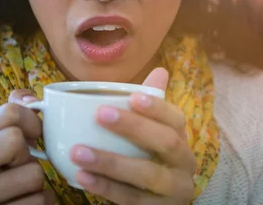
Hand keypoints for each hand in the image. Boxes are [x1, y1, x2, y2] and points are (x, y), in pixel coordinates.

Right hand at [0, 96, 54, 204]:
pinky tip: (23, 203)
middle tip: (18, 168)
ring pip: (33, 174)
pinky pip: (39, 202)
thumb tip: (30, 98)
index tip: (33, 135)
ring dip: (36, 184)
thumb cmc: (0, 174)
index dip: (33, 122)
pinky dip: (40, 202)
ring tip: (19, 189)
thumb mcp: (0, 140)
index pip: (10, 112)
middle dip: (28, 155)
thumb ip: (14, 113)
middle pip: (15, 140)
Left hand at [70, 68, 195, 203]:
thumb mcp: (152, 138)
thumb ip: (151, 108)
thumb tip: (160, 70)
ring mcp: (175, 191)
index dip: (157, 107)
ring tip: (78, 151)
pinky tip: (82, 177)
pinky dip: (106, 188)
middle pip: (167, 143)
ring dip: (111, 162)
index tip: (132, 96)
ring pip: (148, 174)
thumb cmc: (150, 163)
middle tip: (100, 114)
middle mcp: (185, 164)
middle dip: (134, 127)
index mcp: (181, 140)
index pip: (176, 119)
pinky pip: (132, 200)